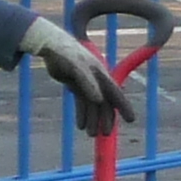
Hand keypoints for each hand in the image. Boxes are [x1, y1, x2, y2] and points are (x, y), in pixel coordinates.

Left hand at [25, 15, 141, 137]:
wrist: (50, 45)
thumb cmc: (65, 54)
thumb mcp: (76, 68)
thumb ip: (87, 83)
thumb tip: (99, 100)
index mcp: (100, 74)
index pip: (115, 93)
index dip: (123, 106)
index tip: (131, 119)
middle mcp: (96, 80)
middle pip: (105, 102)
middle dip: (106, 118)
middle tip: (104, 134)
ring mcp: (86, 83)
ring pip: (93, 104)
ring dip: (93, 119)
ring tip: (90, 134)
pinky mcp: (75, 85)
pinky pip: (82, 102)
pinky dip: (82, 114)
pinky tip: (80, 125)